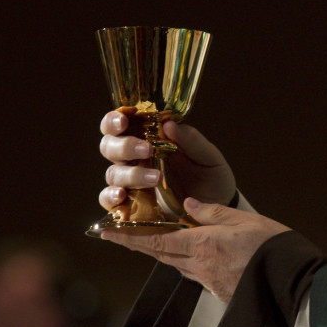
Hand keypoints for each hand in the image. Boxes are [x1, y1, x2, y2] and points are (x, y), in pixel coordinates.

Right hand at [98, 110, 236, 211]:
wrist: (218, 206)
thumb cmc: (211, 175)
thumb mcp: (208, 156)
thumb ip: (191, 140)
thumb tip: (168, 124)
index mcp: (149, 138)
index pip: (121, 123)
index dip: (114, 120)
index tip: (125, 121)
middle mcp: (135, 158)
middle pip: (109, 146)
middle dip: (123, 146)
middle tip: (147, 149)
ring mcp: (131, 182)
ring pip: (113, 173)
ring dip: (130, 174)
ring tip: (156, 178)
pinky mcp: (132, 204)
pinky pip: (108, 200)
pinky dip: (110, 196)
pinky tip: (122, 196)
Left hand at [100, 198, 290, 301]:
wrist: (294, 283)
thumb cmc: (273, 247)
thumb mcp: (244, 220)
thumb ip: (213, 213)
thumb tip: (189, 206)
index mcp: (202, 245)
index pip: (155, 241)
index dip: (128, 238)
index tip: (104, 232)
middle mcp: (200, 267)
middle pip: (161, 255)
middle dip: (140, 245)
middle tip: (122, 235)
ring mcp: (210, 283)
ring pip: (178, 265)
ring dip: (164, 253)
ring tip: (157, 240)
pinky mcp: (221, 292)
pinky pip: (196, 274)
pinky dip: (187, 262)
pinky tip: (195, 255)